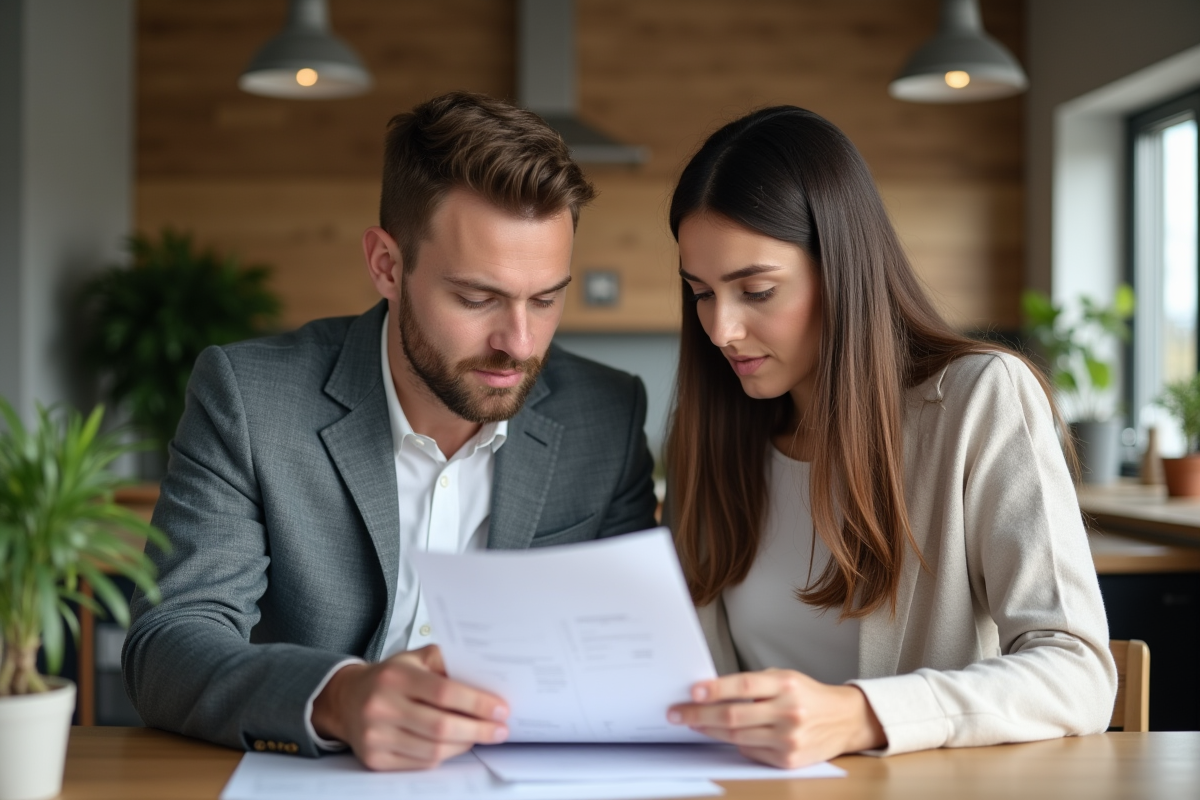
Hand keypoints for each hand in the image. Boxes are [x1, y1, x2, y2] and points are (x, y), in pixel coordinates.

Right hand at [311, 645, 508, 769]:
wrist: (346, 700)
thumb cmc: (389, 677)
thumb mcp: (414, 659)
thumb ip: (446, 663)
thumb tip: (485, 678)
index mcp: (395, 676)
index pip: (444, 692)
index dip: (476, 703)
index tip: (501, 709)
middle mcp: (381, 706)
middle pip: (441, 726)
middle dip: (478, 730)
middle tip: (500, 729)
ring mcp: (375, 736)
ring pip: (433, 750)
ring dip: (464, 745)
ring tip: (480, 735)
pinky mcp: (375, 759)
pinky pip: (421, 763)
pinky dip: (444, 756)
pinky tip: (455, 745)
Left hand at [667, 669, 885, 767]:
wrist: (844, 720)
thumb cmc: (807, 695)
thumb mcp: (784, 679)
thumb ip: (753, 685)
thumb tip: (711, 692)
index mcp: (786, 685)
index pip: (745, 685)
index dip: (716, 688)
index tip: (692, 690)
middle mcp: (788, 712)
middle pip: (734, 715)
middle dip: (700, 714)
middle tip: (677, 713)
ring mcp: (789, 739)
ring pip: (737, 736)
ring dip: (709, 730)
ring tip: (691, 723)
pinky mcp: (788, 760)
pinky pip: (750, 752)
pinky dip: (732, 743)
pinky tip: (719, 734)